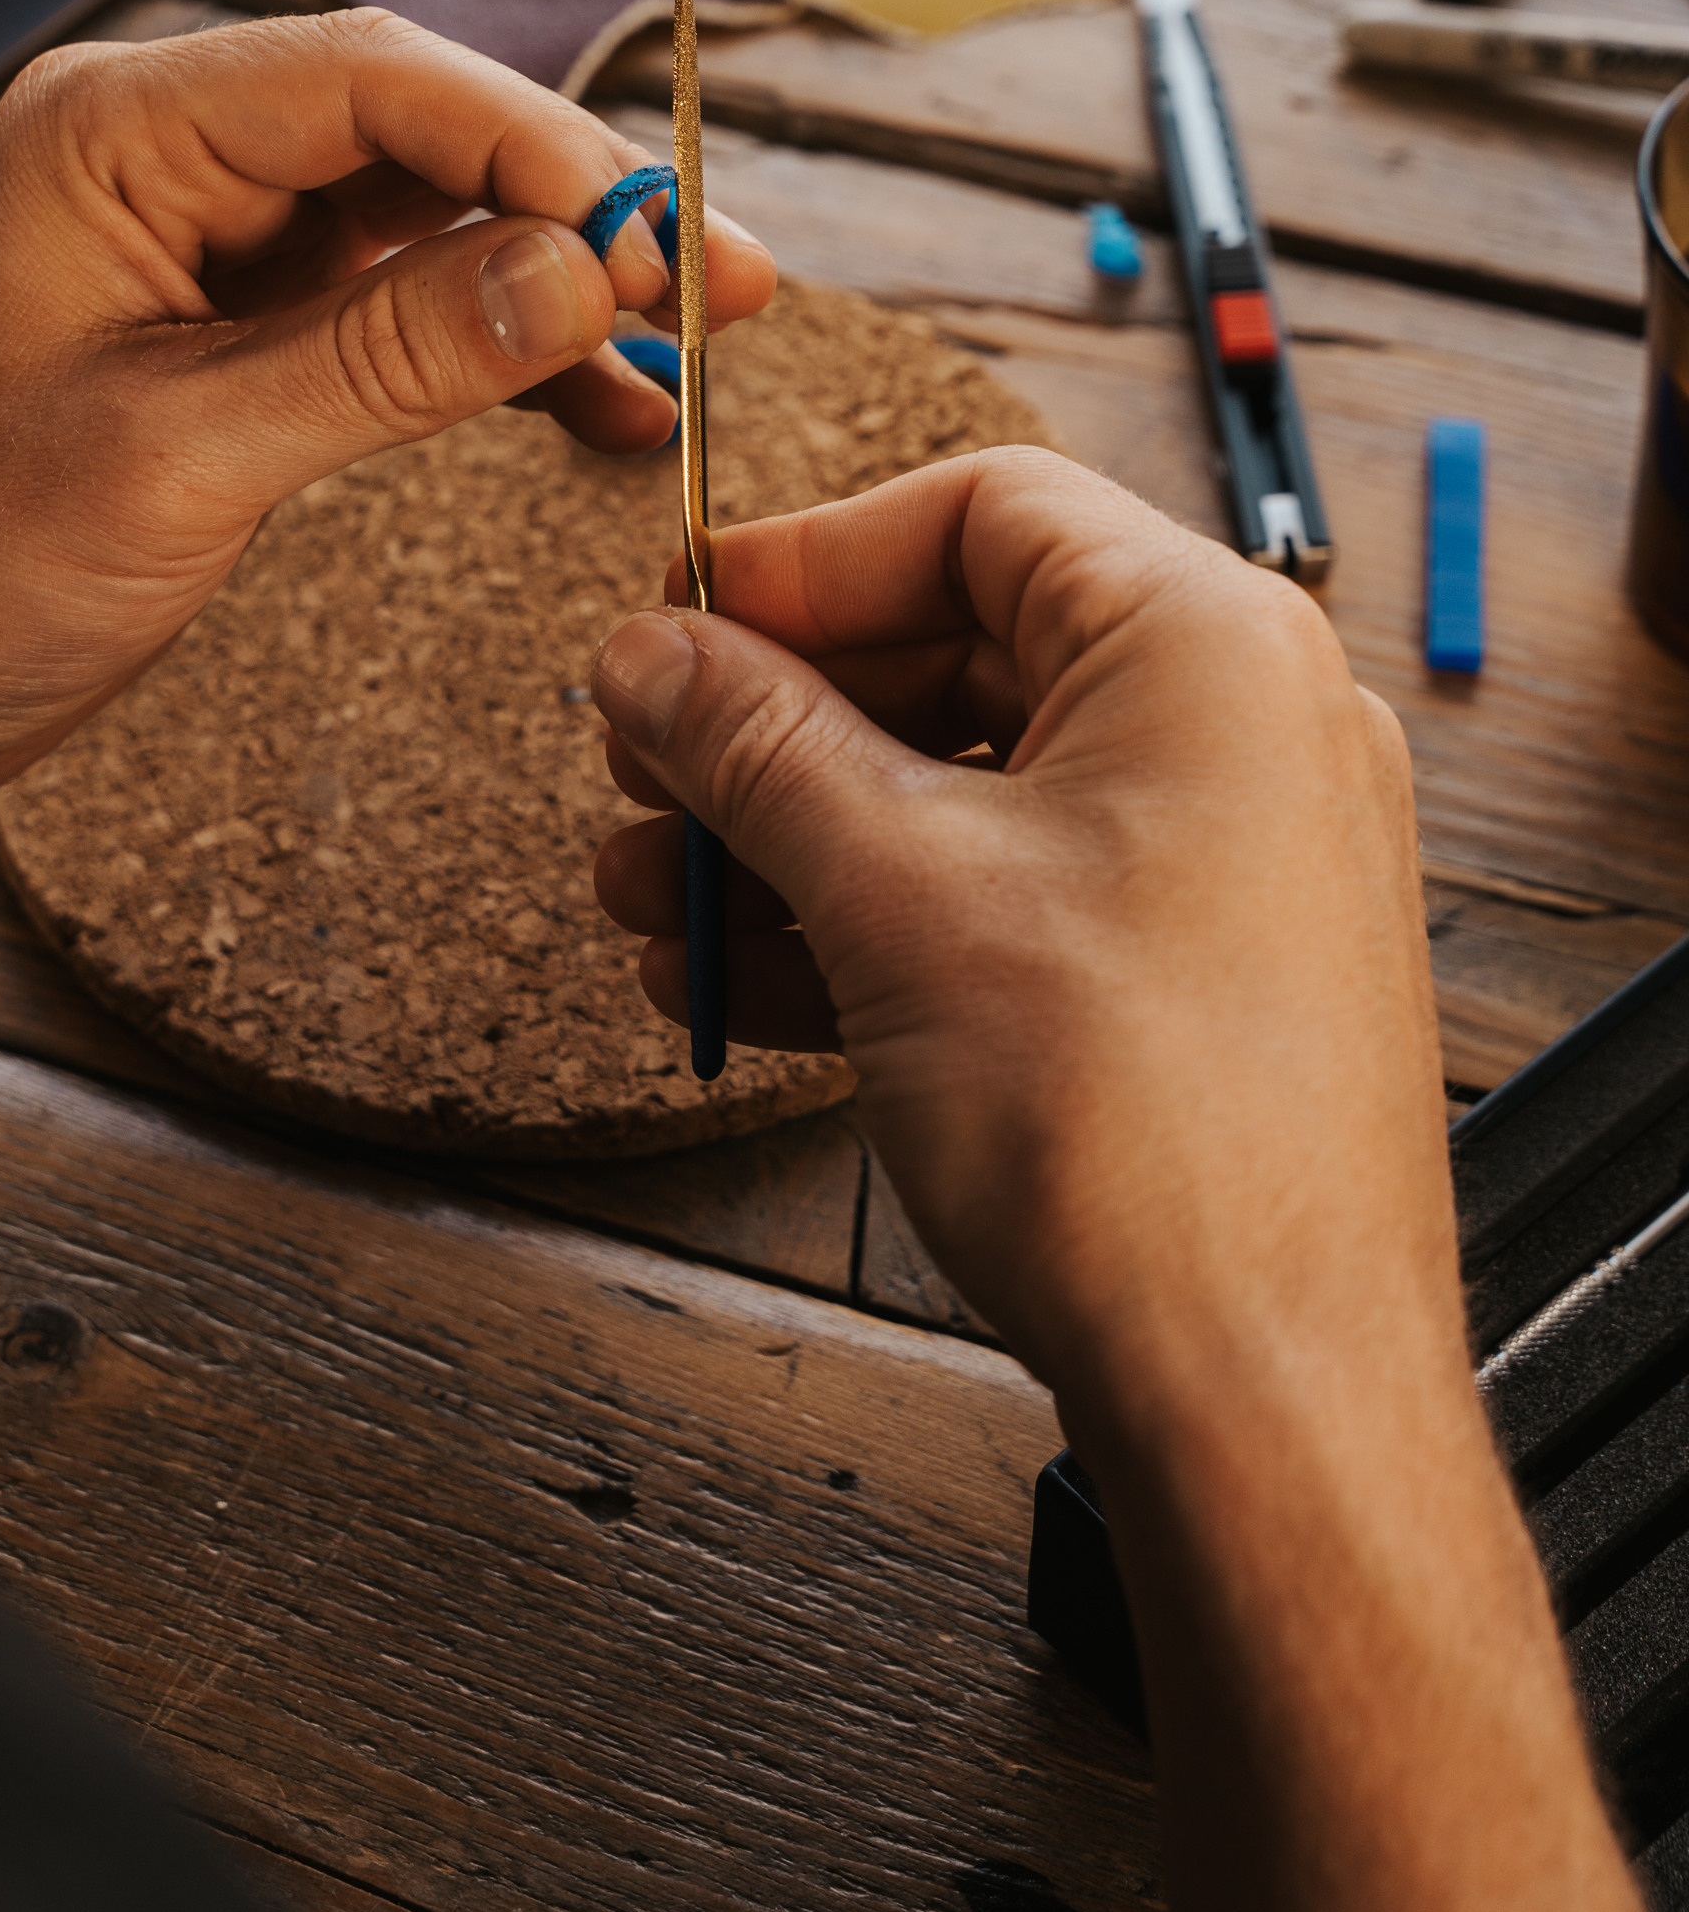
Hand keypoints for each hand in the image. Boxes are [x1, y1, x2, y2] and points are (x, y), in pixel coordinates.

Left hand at [0, 6, 771, 936]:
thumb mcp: (176, 459)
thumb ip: (385, 360)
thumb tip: (579, 279)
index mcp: (116, 135)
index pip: (371, 81)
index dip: (538, 143)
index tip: (656, 231)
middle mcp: (166, 156)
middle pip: (423, 133)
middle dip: (577, 207)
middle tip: (721, 280)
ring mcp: (205, 238)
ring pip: (430, 218)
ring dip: (558, 281)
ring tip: (693, 344)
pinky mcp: (234, 323)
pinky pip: (399, 306)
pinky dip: (497, 352)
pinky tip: (598, 405)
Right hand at [590, 446, 1454, 1434]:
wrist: (1267, 1397)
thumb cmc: (1146, 1136)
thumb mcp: (892, 891)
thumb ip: (753, 744)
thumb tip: (651, 657)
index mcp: (1208, 646)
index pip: (978, 514)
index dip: (802, 563)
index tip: (677, 628)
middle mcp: (1242, 729)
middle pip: (960, 651)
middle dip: (774, 726)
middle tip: (645, 776)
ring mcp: (1228, 858)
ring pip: (968, 790)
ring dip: (794, 840)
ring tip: (653, 904)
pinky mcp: (1195, 974)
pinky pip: (1008, 896)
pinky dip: (874, 922)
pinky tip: (738, 979)